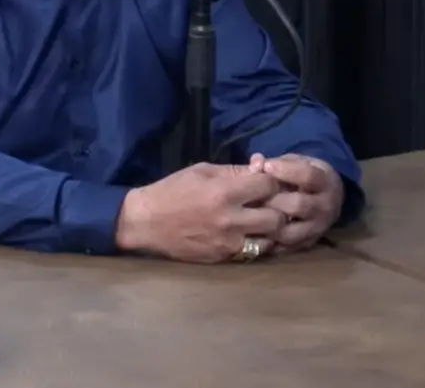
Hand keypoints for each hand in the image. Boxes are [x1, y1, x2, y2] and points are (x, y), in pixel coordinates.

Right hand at [114, 162, 286, 263]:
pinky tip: (253, 234)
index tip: (267, 180)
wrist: (146, 223)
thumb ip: (234, 171)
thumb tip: (261, 167)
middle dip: (278, 207)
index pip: (269, 185)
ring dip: (272, 229)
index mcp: (224, 192)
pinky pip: (254, 252)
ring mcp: (229, 242)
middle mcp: (231, 219)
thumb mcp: (202, 171)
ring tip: (265, 219)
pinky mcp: (224, 257)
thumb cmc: (173, 191)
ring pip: (271, 239)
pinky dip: (259, 243)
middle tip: (272, 203)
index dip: (272, 180)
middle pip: (277, 216)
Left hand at [246, 153, 344, 251]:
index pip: (309, 176)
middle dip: (274, 198)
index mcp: (326, 183)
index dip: (286, 170)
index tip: (267, 166)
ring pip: (290, 232)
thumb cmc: (303, 175)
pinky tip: (253, 230)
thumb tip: (256, 163)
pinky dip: (267, 240)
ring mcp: (317, 230)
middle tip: (254, 193)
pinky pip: (284, 248)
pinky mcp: (305, 245)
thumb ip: (276, 162)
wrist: (324, 198)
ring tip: (252, 212)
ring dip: (268, 222)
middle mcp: (326, 208)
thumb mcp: (295, 162)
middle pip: (299, 205)